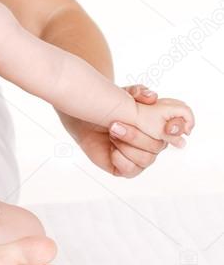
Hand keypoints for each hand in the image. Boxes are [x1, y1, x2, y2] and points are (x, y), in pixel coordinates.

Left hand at [60, 85, 190, 177]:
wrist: (84, 112)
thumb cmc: (106, 101)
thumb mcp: (123, 93)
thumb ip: (138, 93)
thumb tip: (152, 96)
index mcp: (159, 122)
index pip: (180, 127)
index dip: (178, 127)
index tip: (167, 127)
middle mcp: (153, 141)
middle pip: (158, 146)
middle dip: (136, 135)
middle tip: (114, 124)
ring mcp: (139, 155)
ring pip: (147, 159)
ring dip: (127, 146)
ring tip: (111, 132)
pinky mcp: (125, 167)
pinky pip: (131, 171)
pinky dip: (121, 160)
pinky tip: (111, 150)